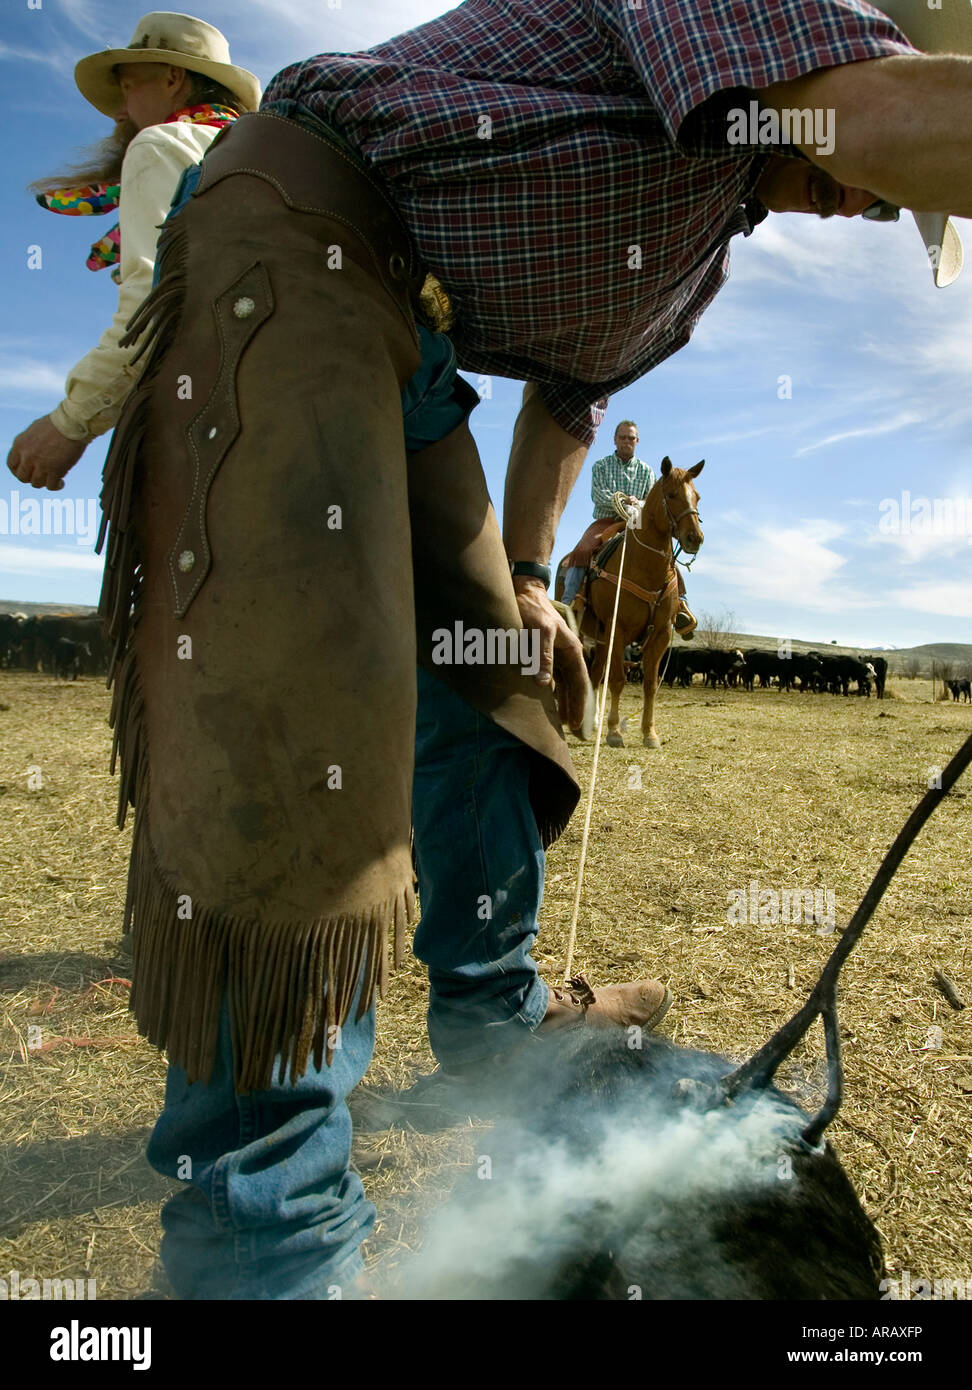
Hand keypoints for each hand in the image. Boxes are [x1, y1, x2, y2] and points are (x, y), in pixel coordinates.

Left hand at [7, 417, 86, 490]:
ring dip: (44, 482)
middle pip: (23, 477)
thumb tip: (29, 454)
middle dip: (31, 478)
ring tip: (53, 479)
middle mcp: (27, 456)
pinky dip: (56, 486)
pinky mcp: (55, 471)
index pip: (12, 465)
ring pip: (36, 483)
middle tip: (41, 476)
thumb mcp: (34, 431)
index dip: (18, 472)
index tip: (27, 472)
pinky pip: (51, 486)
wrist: (71, 424)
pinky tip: (61, 483)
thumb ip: (28, 444)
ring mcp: (41, 465)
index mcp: (20, 445)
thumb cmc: (56, 424)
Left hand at [512, 575, 589, 728]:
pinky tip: (546, 702)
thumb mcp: (540, 631)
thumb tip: (544, 685)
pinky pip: (549, 677)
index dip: (578, 703)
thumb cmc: (533, 609)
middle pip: (573, 686)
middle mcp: (566, 654)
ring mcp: (555, 654)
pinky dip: (549, 692)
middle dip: (573, 707)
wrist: (522, 592)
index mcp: (571, 650)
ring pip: (562, 684)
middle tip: (572, 729)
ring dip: (562, 702)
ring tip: (560, 722)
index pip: (580, 682)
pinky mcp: (542, 653)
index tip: (576, 723)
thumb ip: (542, 656)